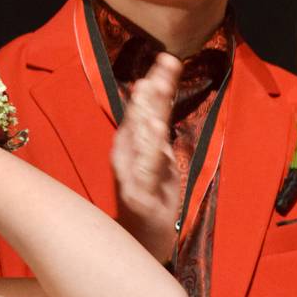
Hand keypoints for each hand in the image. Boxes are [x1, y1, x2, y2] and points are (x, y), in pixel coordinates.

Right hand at [110, 52, 181, 263]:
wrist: (145, 238)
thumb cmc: (152, 194)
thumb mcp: (158, 155)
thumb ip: (154, 124)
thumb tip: (149, 86)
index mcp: (133, 143)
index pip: (145, 107)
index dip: (157, 83)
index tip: (169, 58)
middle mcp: (127, 154)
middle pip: (139, 119)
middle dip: (151, 95)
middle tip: (161, 70)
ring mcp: (130, 175)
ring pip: (138, 143)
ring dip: (145, 120)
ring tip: (154, 98)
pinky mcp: (136, 196)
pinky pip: (142, 174)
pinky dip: (147, 156)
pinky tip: (155, 141)